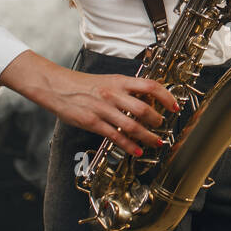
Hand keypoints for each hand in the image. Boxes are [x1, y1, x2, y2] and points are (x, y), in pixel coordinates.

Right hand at [1, 52, 180, 156]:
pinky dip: (129, 145)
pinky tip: (137, 150)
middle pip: (144, 108)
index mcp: (119, 81)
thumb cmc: (83, 84)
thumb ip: (126, 89)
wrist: (57, 86)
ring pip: (132, 125)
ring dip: (147, 136)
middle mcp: (113, 94)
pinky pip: (115, 136)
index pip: (150, 86)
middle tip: (163, 126)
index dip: (166, 96)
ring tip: (156, 142)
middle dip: (158, 121)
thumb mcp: (108, 80)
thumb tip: (147, 99)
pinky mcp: (92, 122)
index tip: (174, 106)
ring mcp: (103, 109)